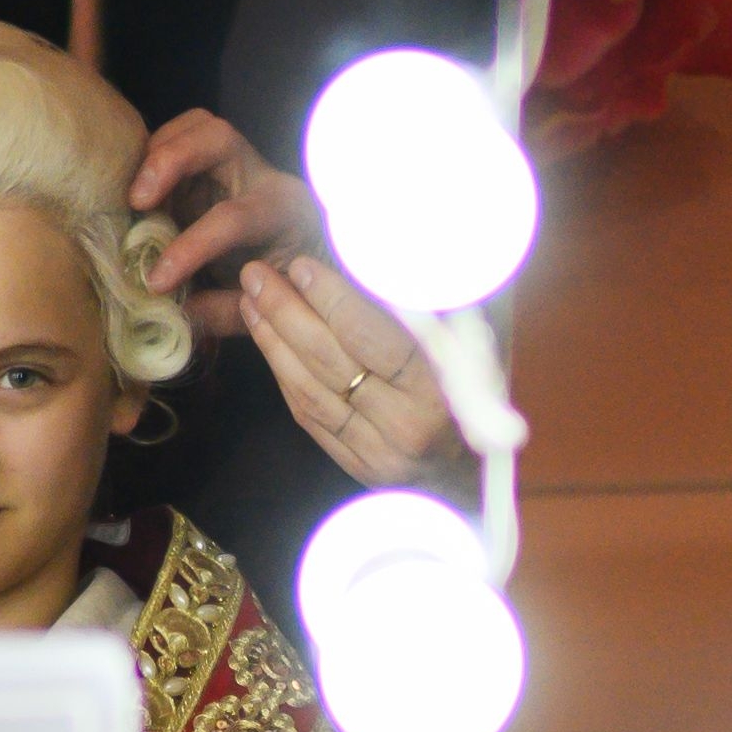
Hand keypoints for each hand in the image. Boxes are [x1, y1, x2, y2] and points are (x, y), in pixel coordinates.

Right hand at [126, 110, 319, 331]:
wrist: (310, 264)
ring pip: (196, 126)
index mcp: (284, 212)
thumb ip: (225, 312)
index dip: (190, 247)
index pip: (232, 217)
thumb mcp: (270, 309)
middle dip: (170, 161)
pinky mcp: (213, 164)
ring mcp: (237, 162)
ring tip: (133, 195)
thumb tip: (177, 311)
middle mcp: (263, 176)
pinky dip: (153, 157)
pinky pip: (181, 138)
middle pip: (217, 137)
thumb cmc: (292, 284)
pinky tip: (137, 189)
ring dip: (156, 153)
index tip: (156, 280)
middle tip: (137, 200)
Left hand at [244, 253, 461, 491]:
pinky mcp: (358, 467)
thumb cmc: (480, 394)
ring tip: (251, 300)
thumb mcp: (476, 346)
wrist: (480, 472)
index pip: (375, 340)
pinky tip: (268, 342)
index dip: (333, 301)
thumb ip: (435, 309)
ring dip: (274, 342)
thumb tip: (388, 258)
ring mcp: (379, 453)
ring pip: (310, 391)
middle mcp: (407, 427)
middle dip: (286, 313)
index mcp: (441, 391)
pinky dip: (285, 375)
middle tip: (257, 275)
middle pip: (331, 363)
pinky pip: (310, 416)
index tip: (302, 267)